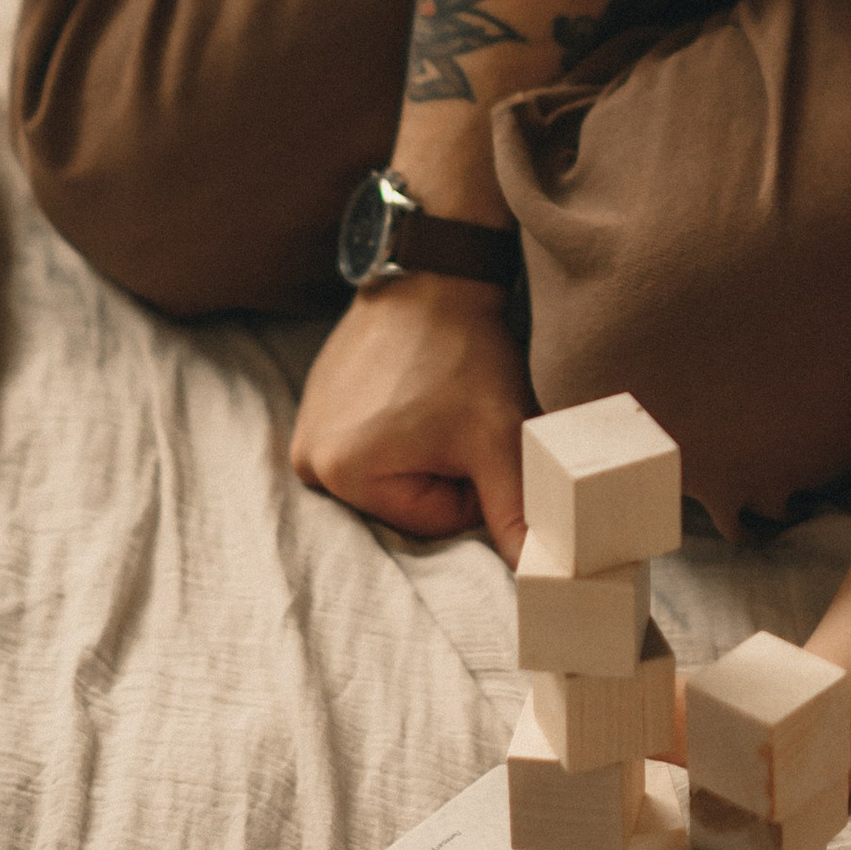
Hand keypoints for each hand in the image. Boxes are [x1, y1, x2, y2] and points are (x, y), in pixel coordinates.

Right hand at [289, 274, 531, 557]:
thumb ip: (516, 514)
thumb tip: (543, 574)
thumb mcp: (499, 441)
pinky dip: (401, 424)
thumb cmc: (466, 354)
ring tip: (435, 397)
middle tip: (457, 414)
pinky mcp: (316, 402)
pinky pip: (373, 442)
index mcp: (343, 475)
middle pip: (407, 502)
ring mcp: (307, 429)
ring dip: (425, 447)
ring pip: (393, 474)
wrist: (435, 275)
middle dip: (445, 469)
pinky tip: (414, 385)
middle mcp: (310, 459)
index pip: (433, 522)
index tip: (475, 432)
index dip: (472, 483)